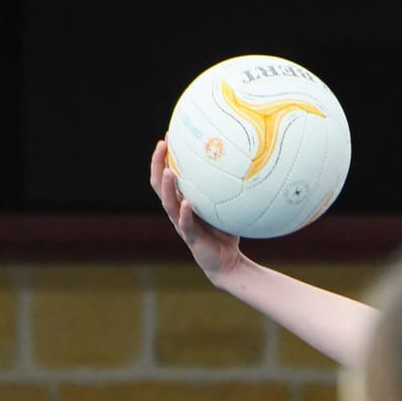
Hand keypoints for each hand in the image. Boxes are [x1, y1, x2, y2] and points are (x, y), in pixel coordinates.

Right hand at [150, 140, 244, 280]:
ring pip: (168, 203)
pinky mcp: (191, 238)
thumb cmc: (226, 233)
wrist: (228, 263)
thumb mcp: (225, 207)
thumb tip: (243, 165)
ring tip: (168, 171)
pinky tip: (186, 203)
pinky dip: (185, 213)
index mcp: (182, 201)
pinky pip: (186, 224)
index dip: (163, 158)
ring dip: (167, 186)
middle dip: (158, 164)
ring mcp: (182, 225)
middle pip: (159, 185)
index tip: (167, 137)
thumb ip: (226, 190)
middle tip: (161, 145)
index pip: (166, 176)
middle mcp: (177, 211)